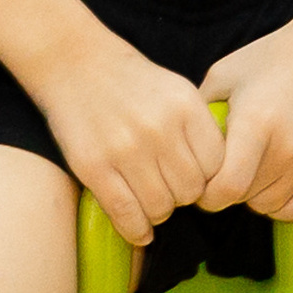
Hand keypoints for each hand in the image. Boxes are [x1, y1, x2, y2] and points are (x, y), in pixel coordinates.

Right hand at [33, 31, 222, 247]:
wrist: (74, 63)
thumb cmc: (130, 81)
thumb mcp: (176, 90)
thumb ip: (198, 128)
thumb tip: (218, 177)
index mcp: (185, 107)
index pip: (217, 166)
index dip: (208, 178)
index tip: (195, 177)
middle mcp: (159, 129)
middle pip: (190, 191)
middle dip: (182, 196)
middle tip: (169, 188)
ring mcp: (125, 149)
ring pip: (161, 208)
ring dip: (158, 212)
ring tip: (150, 200)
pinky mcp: (94, 167)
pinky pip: (126, 214)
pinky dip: (136, 230)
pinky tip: (139, 230)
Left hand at [197, 11, 292, 221]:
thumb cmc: (274, 58)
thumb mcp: (225, 73)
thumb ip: (198, 112)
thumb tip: (174, 146)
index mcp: (257, 122)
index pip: (226, 188)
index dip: (206, 195)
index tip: (200, 184)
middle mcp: (289, 147)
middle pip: (244, 199)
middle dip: (227, 191)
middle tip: (224, 171)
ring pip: (268, 205)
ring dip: (253, 195)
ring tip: (250, 169)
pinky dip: (279, 201)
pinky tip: (272, 179)